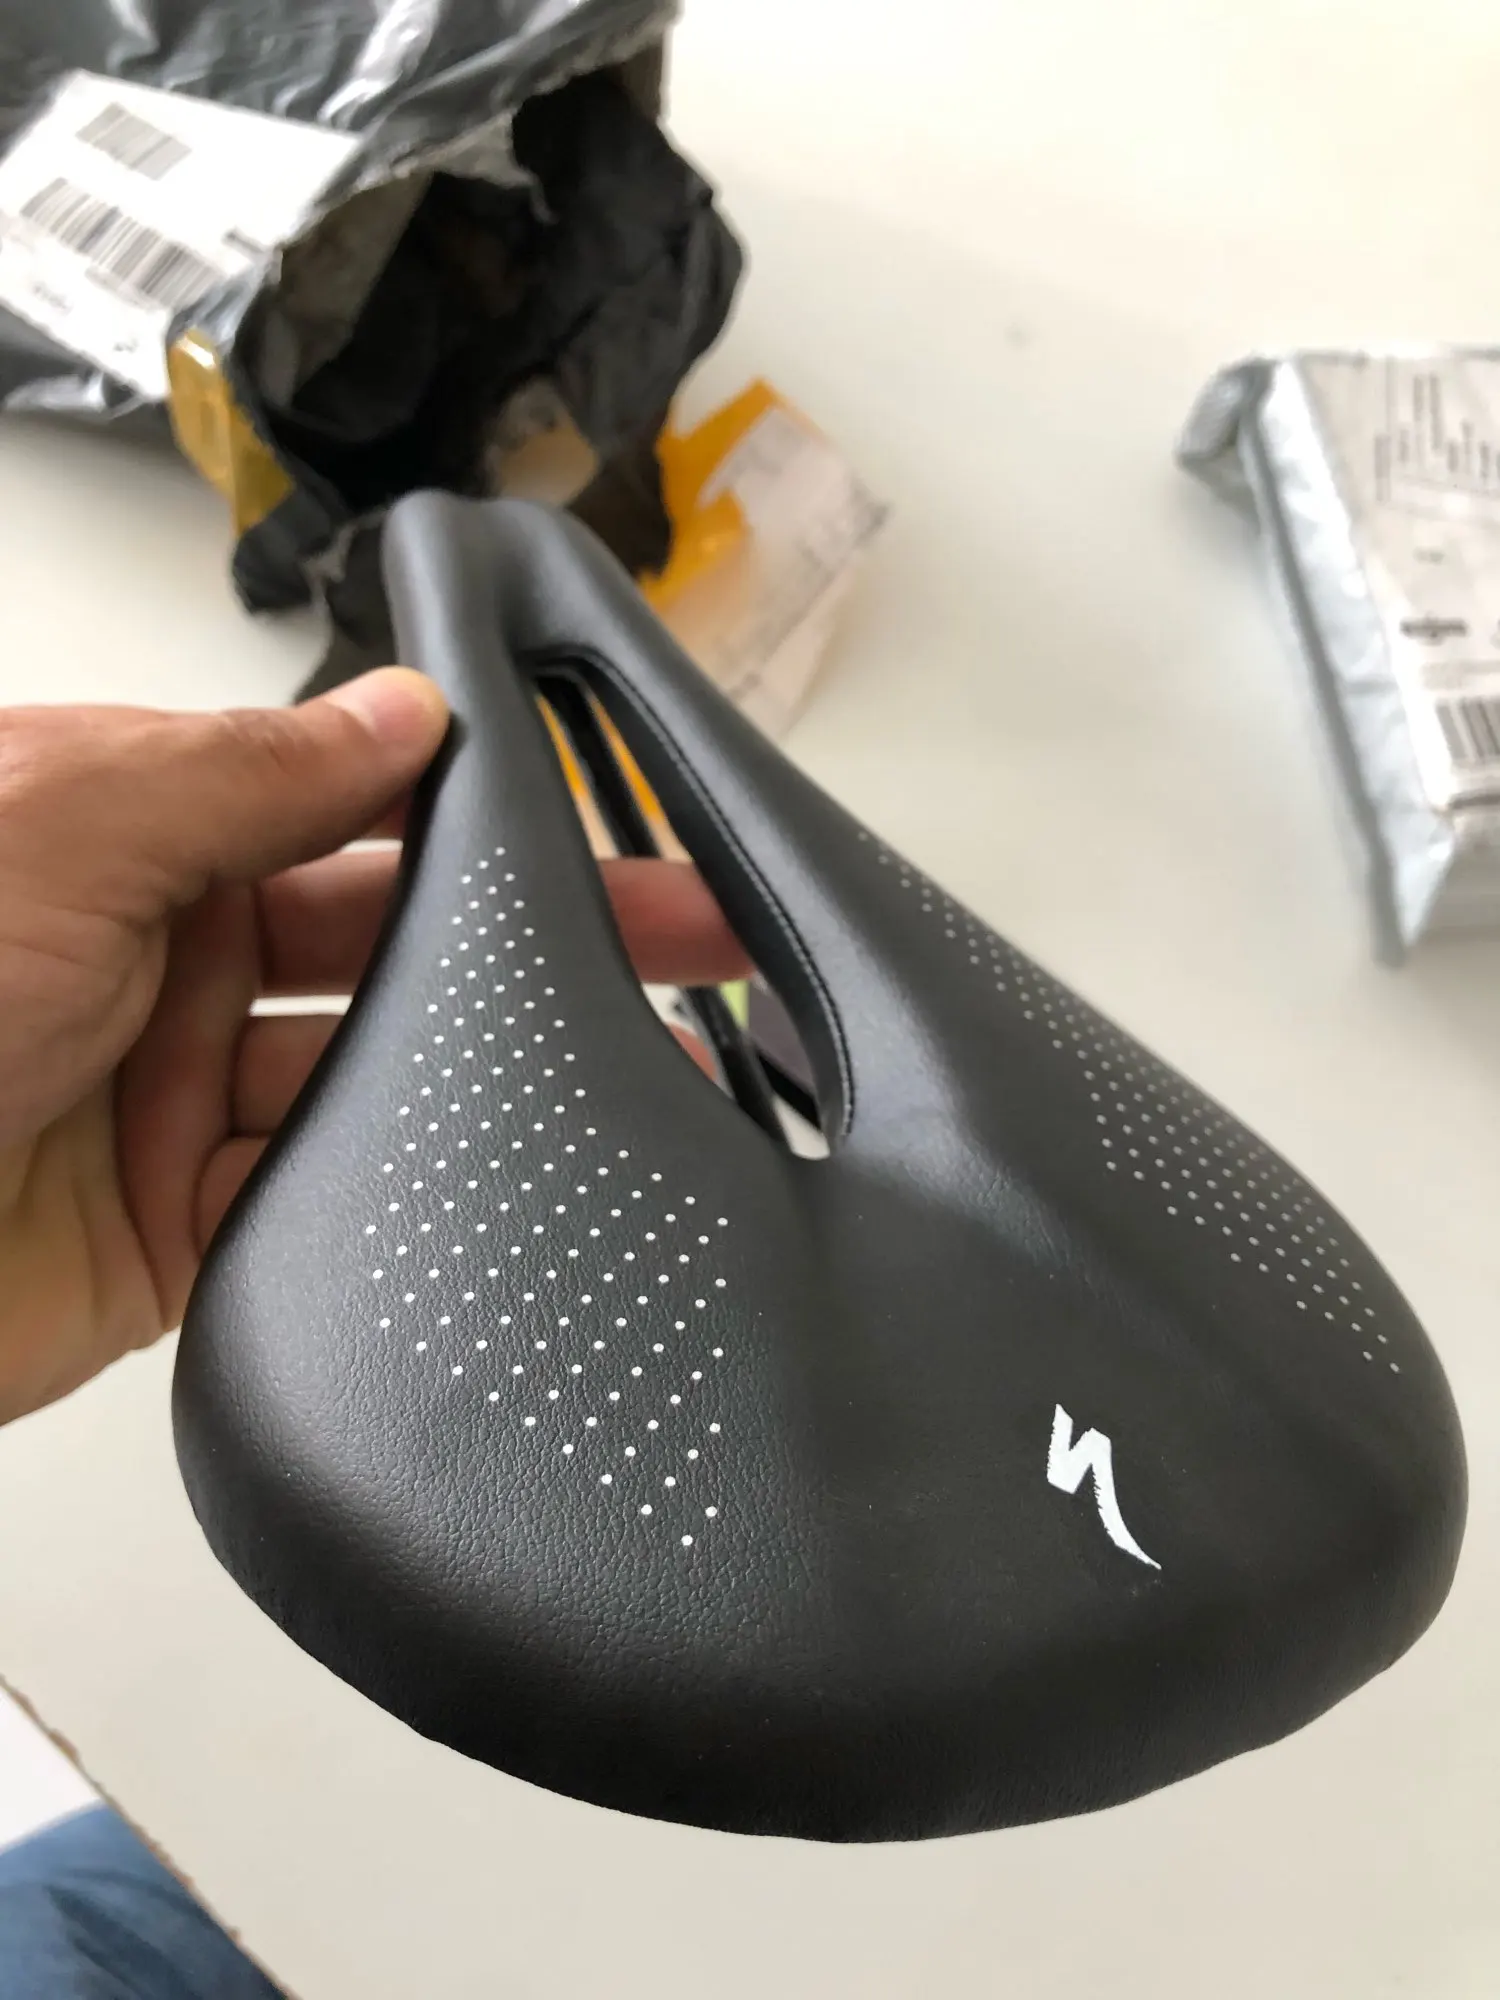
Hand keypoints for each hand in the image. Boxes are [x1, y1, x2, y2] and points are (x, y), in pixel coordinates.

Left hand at [0, 672, 749, 1425]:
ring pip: (378, 1076)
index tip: (593, 813)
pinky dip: (409, 1197)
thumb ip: (244, 773)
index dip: (472, 808)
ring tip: (637, 1069)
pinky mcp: (178, 1238)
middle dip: (533, 939)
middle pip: (389, 940)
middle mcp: (165, 960)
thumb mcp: (57, 825)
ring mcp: (174, 1102)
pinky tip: (507, 1178)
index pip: (345, 805)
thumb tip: (402, 710)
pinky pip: (323, 1209)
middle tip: (686, 932)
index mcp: (132, 835)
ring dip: (492, 1074)